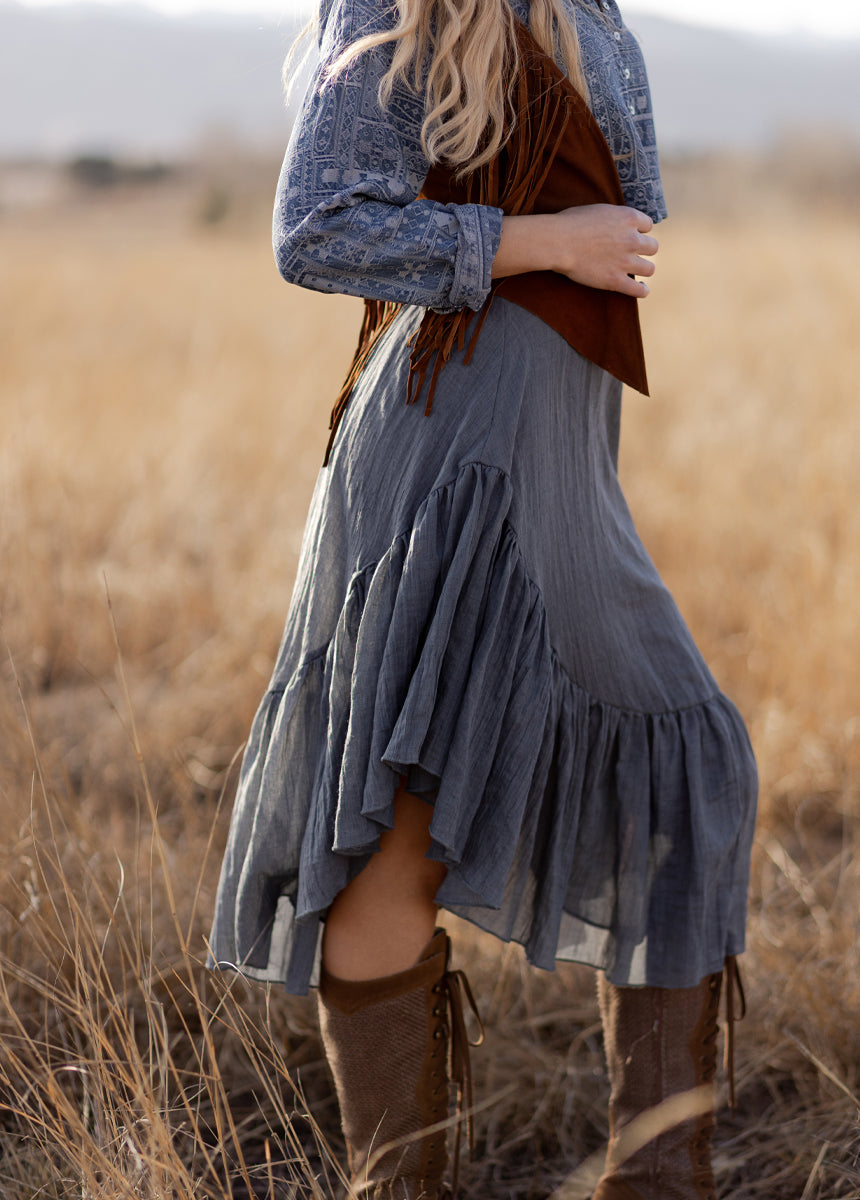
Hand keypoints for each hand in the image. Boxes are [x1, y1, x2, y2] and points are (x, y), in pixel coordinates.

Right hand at [491, 204, 657, 296]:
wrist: (559, 242)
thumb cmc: (571, 223)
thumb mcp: (598, 209)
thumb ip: (613, 217)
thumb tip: (614, 223)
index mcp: (629, 218)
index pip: (648, 226)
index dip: (639, 231)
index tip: (632, 235)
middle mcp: (632, 239)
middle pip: (653, 247)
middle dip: (644, 250)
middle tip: (633, 253)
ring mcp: (625, 261)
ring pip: (650, 269)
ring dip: (644, 269)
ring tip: (637, 272)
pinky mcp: (616, 280)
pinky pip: (639, 290)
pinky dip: (642, 290)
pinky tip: (641, 289)